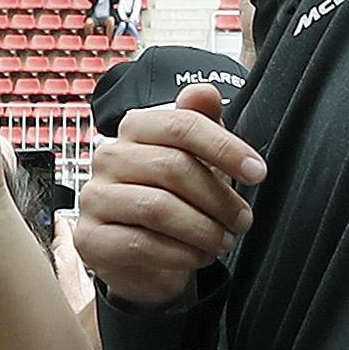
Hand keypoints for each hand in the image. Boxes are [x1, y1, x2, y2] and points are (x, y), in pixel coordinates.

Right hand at [74, 88, 263, 310]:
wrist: (144, 258)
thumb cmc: (175, 198)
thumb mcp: (197, 159)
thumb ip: (202, 122)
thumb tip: (204, 91)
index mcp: (135, 127)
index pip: (182, 125)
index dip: (225, 148)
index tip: (258, 173)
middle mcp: (109, 156)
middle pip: (173, 167)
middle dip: (219, 198)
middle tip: (243, 220)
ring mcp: (94, 197)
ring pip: (157, 207)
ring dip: (203, 229)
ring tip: (224, 241)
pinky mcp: (90, 238)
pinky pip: (141, 244)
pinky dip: (180, 253)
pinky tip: (198, 256)